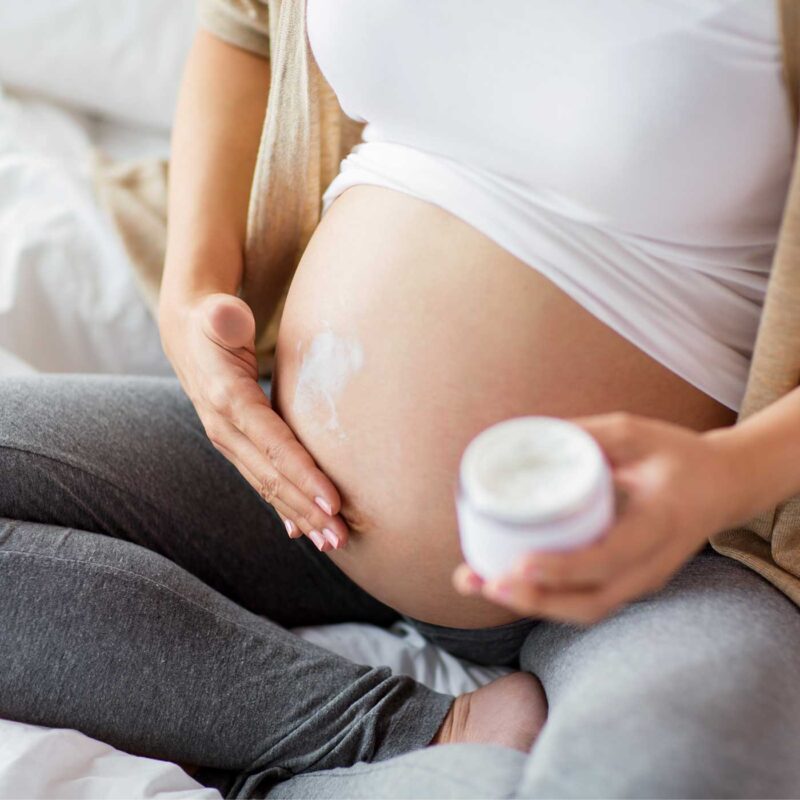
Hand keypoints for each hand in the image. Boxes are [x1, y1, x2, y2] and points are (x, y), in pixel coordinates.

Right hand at [160, 292, 348, 550]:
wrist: (186, 336)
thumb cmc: (213, 320)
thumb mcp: (216, 313)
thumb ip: (223, 316)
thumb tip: (227, 316)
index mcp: (228, 401)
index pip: (272, 443)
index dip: (302, 473)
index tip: (333, 500)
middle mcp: (226, 430)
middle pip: (273, 477)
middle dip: (308, 509)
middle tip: (341, 537)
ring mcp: (230, 443)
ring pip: (269, 487)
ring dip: (301, 517)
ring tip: (332, 542)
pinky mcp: (238, 447)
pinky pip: (263, 482)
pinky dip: (284, 508)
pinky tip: (303, 532)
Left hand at [453, 413, 739, 624]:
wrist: (723, 487)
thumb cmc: (677, 456)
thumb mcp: (636, 433)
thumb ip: (587, 435)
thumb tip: (527, 436)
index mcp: (659, 522)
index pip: (610, 557)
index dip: (564, 567)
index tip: (521, 563)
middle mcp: (652, 563)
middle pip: (592, 602)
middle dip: (534, 599)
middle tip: (484, 581)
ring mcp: (642, 580)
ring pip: (585, 610)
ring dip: (530, 604)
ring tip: (478, 584)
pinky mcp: (630, 582)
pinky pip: (585, 602)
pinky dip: (544, 598)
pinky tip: (503, 583)